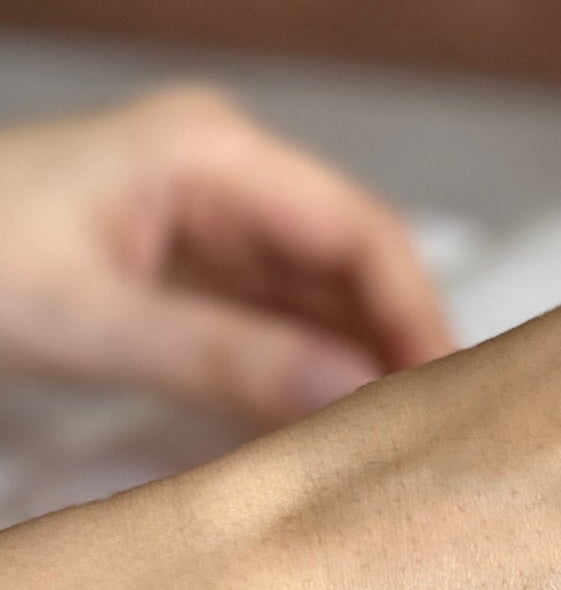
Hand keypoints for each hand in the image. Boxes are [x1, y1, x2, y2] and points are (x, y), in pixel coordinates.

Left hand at [0, 87, 450, 422]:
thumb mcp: (85, 319)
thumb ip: (228, 358)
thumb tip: (356, 397)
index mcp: (208, 152)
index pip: (358, 231)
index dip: (414, 314)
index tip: (445, 394)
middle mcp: (222, 170)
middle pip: (352, 259)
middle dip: (395, 342)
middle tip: (435, 430)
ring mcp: (203, 213)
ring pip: (320, 293)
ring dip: (354, 361)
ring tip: (391, 437)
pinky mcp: (183, 261)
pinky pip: (274, 314)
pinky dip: (303, 368)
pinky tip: (325, 424)